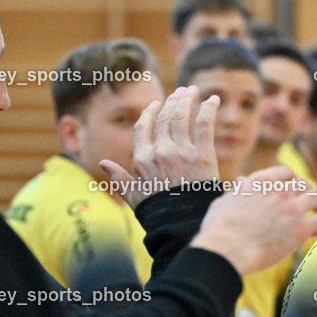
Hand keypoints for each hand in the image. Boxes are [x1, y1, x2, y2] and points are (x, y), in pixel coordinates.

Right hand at [100, 86, 219, 209]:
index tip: (156, 104)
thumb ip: (119, 179)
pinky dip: (209, 109)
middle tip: (181, 92)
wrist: (182, 225)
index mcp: (141, 159)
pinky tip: (213, 100)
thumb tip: (103, 163)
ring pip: (183, 116)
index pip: (143, 126)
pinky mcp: (203, 155)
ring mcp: (181, 152)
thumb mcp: (134, 197)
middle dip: (173, 101)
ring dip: (188, 99)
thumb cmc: (159, 213)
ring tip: (192, 91)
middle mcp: (159, 151)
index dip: (150, 112)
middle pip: (165, 117)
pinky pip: (204, 124)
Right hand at [190, 166, 316, 276]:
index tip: (294, 189)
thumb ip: (238, 189)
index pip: (286, 172)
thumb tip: (242, 181)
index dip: (293, 180)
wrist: (227, 250)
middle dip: (307, 193)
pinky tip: (314, 232)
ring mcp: (292, 208)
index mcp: (260, 181)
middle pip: (304, 184)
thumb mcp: (224, 201)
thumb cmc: (219, 230)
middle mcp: (279, 190)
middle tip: (308, 204)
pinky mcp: (300, 229)